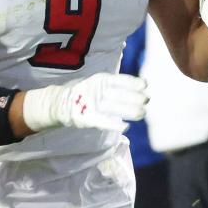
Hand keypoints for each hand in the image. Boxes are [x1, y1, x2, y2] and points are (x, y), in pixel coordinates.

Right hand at [22, 73, 148, 132]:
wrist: (60, 104)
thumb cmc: (86, 93)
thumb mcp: (100, 85)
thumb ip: (117, 86)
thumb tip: (142, 86)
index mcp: (100, 80)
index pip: (119, 80)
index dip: (133, 82)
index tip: (145, 86)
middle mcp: (95, 90)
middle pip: (118, 94)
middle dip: (134, 98)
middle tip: (147, 101)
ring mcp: (89, 104)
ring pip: (113, 107)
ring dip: (129, 111)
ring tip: (142, 113)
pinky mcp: (84, 119)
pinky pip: (101, 122)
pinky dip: (113, 124)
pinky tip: (125, 127)